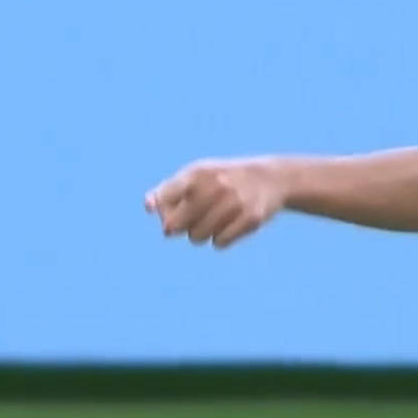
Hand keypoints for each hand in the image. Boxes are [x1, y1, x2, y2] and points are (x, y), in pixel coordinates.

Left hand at [145, 158, 287, 247]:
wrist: (269, 178)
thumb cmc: (220, 179)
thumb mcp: (195, 177)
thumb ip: (168, 191)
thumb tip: (148, 206)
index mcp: (197, 174)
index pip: (164, 199)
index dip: (163, 211)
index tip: (171, 211)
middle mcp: (215, 186)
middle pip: (176, 226)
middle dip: (180, 227)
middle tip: (192, 220)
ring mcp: (234, 202)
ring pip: (197, 237)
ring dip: (201, 234)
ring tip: (212, 221)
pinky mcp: (250, 219)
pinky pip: (220, 243)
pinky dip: (220, 239)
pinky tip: (229, 226)